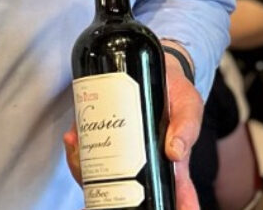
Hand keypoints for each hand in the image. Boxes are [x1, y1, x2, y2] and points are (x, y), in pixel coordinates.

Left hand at [61, 59, 204, 209]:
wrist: (156, 65)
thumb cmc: (177, 92)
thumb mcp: (189, 104)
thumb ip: (186, 126)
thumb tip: (174, 153)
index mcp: (171, 163)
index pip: (175, 196)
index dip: (175, 207)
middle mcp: (145, 163)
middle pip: (128, 190)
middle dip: (109, 190)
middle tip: (94, 175)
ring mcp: (124, 152)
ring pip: (102, 175)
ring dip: (84, 169)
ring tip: (77, 148)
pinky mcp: (106, 138)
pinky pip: (88, 153)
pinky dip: (76, 150)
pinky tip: (73, 138)